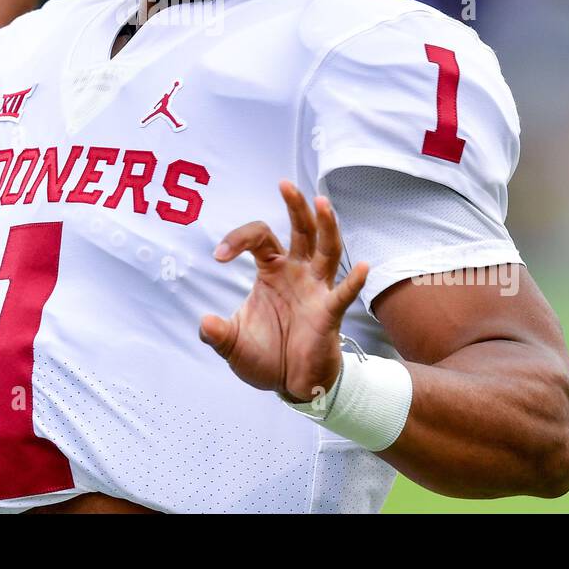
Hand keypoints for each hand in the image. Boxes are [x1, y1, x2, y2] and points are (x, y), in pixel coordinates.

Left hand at [200, 181, 369, 402]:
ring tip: (322, 203)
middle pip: (300, 230)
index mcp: (272, 270)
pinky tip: (364, 267)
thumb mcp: (233, 345)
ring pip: (325, 251)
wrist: (291, 385)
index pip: (259, 238)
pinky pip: (343, 294)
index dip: (238, 239)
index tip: (219, 256)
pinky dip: (354, 281)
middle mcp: (297, 272)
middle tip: (285, 184)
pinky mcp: (329, 312)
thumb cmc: (266, 356)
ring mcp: (316, 289)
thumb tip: (205, 323)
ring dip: (325, 227)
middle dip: (295, 206)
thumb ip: (217, 334)